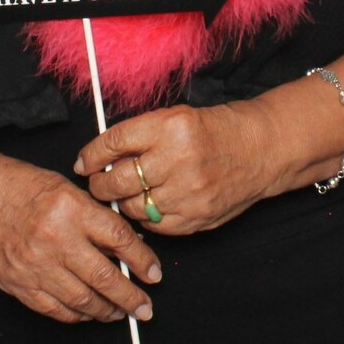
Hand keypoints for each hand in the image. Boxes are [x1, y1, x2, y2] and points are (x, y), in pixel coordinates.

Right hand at [0, 160, 163, 324]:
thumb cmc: (22, 188)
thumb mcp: (68, 190)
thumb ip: (96, 218)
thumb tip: (128, 248)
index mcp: (71, 209)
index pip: (119, 240)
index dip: (143, 261)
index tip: (153, 274)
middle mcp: (54, 240)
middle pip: (105, 278)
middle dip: (131, 298)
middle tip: (145, 308)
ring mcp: (35, 266)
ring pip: (82, 300)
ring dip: (106, 311)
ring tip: (119, 312)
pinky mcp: (19, 284)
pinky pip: (55, 309)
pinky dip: (77, 315)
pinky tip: (88, 312)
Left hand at [74, 102, 280, 235]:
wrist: (258, 150)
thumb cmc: (213, 131)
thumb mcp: (175, 118)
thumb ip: (139, 138)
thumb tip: (98, 158)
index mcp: (170, 127)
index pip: (114, 143)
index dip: (92, 155)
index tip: (84, 163)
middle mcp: (178, 159)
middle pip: (118, 180)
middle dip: (100, 184)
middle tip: (98, 183)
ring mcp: (188, 192)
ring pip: (132, 207)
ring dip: (122, 203)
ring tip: (125, 194)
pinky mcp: (195, 217)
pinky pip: (154, 225)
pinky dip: (145, 217)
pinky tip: (149, 205)